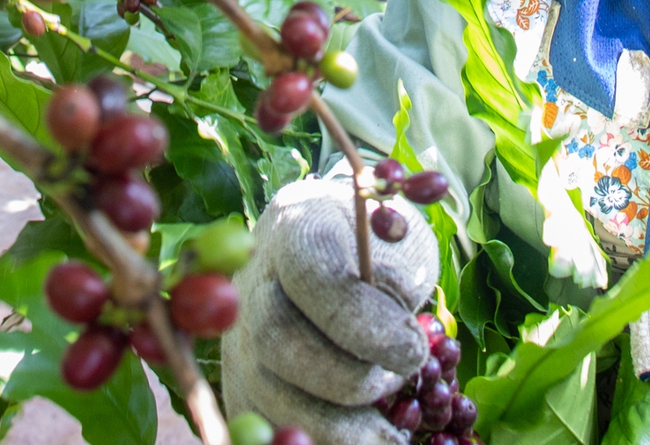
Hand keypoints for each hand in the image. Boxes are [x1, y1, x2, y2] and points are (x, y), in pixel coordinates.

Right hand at [219, 176, 439, 444]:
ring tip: (385, 433)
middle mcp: (250, 280)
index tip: (412, 351)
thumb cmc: (378, 245)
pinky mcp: (239, 381)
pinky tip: (357, 441)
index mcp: (295, 226)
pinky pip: (261, 422)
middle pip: (275, 339)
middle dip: (345, 378)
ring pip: (263, 391)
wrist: (342, 249)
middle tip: (396, 385)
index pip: (312, 275)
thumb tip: (399, 341)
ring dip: (332, 425)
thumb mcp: (402, 241)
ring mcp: (237, 334)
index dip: (361, 322)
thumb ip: (400, 279)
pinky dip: (310, 439)